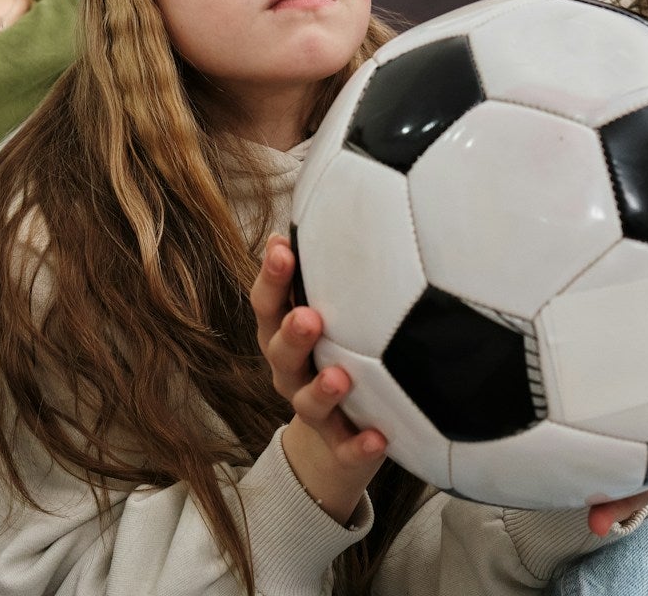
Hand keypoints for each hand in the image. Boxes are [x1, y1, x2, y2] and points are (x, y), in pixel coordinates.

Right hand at [253, 234, 385, 523]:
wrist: (336, 443)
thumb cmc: (336, 354)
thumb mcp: (332, 311)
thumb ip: (332, 270)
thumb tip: (348, 198)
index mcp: (283, 333)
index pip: (269, 302)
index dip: (272, 277)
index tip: (282, 247)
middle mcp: (289, 370)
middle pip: (279, 351)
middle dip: (291, 333)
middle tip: (309, 316)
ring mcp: (312, 411)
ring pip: (307, 401)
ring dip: (322, 390)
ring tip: (341, 378)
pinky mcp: (338, 446)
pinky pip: (346, 450)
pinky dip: (358, 447)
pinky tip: (379, 438)